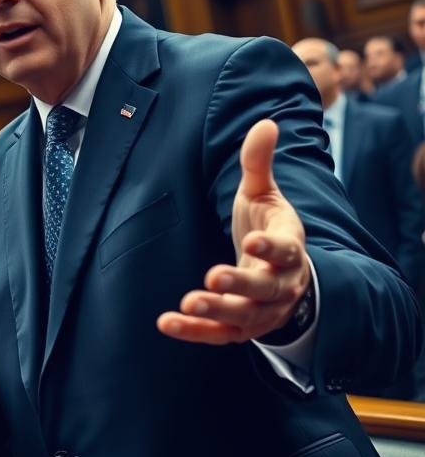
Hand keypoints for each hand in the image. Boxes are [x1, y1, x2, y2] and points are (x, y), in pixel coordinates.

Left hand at [158, 119, 310, 344]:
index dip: (271, 246)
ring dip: (217, 312)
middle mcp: (281, 284)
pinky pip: (219, 334)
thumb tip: (266, 122)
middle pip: (264, 288)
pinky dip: (195, 332)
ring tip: (189, 304)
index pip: (285, 249)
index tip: (252, 239)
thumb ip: (259, 163)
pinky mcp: (241, 328)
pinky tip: (167, 323)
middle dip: (240, 283)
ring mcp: (263, 310)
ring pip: (243, 316)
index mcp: (289, 248)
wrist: (284, 276)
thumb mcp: (264, 194)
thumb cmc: (267, 227)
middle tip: (213, 277)